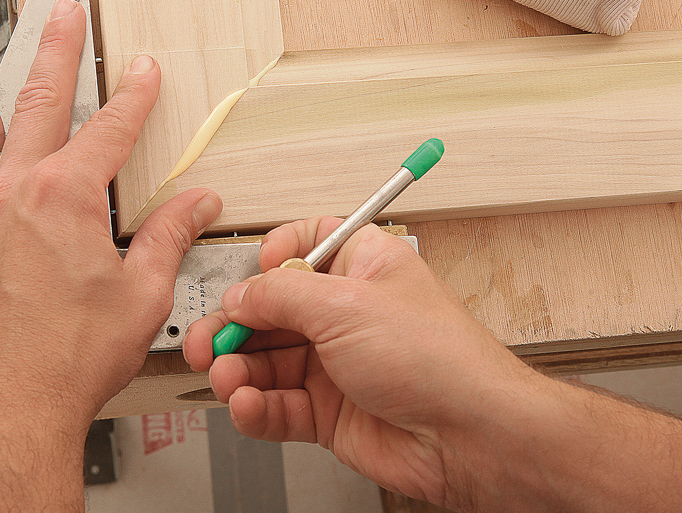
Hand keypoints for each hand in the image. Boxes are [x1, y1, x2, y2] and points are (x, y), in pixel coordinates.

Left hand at [0, 0, 221, 509]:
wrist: (8, 402)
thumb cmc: (68, 356)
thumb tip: (197, 203)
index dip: (135, 95)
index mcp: (66, 198)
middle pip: (38, 103)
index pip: (109, 129)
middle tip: (62, 14)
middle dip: (56, 52)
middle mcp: (16, 194)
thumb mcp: (143, 293)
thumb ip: (170, 236)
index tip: (145, 70)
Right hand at [184, 218, 537, 506]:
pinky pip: (277, 406)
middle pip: (272, 310)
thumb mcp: (346, 306)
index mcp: (362, 268)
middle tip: (210, 341)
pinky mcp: (330, 412)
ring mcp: (337, 365)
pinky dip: (256, 408)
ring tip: (226, 378)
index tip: (248, 276)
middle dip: (236, 326)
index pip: (306, 245)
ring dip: (239, 371)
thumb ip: (280, 295)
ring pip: (267, 362)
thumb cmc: (439, 359)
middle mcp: (348, 314)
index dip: (271, 258)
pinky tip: (248, 406)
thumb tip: (239, 293)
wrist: (470, 436)